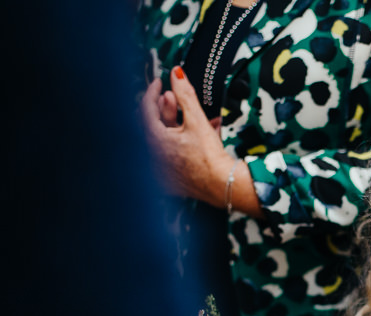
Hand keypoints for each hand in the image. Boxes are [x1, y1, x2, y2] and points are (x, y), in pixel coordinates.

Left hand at [140, 67, 232, 201]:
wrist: (224, 185)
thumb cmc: (210, 159)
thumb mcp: (197, 121)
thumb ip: (185, 95)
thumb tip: (177, 74)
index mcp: (154, 140)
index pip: (145, 108)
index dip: (152, 91)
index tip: (159, 83)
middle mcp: (152, 155)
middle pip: (150, 123)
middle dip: (162, 107)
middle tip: (173, 97)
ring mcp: (160, 167)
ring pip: (160, 137)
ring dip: (172, 122)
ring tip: (187, 115)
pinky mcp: (169, 177)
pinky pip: (168, 152)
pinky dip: (177, 140)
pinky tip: (192, 134)